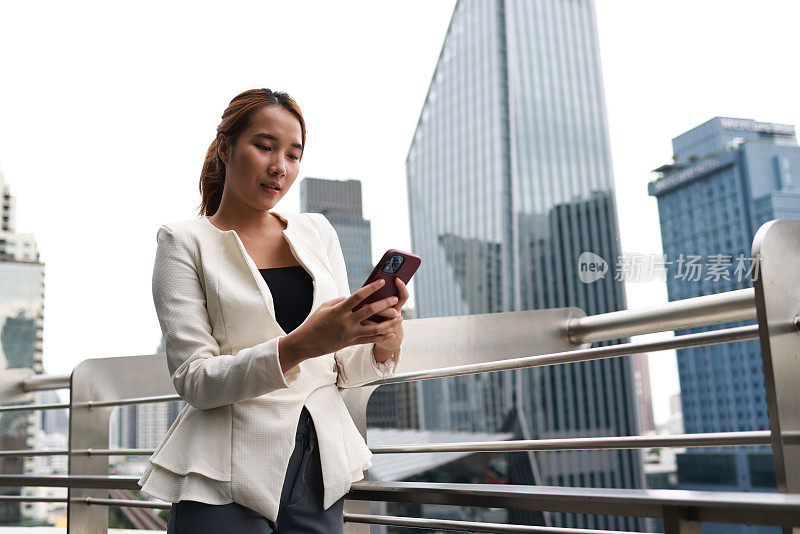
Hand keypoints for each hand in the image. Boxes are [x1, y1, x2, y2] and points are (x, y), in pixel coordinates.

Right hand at [278, 279, 401, 367]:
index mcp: (339, 310)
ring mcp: (350, 333)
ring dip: (389, 323)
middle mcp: (346, 322)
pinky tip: (392, 334)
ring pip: (374, 328)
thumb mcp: (325, 307)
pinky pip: (370, 340)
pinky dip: (382, 337)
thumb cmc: (315, 322)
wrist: (307, 343)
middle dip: (384, 304)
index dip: (371, 288)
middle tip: (395, 299)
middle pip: (370, 311)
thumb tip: (353, 297)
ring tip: (400, 318)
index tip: (382, 282)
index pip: (358, 296)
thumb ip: (341, 301)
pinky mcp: (351, 342)